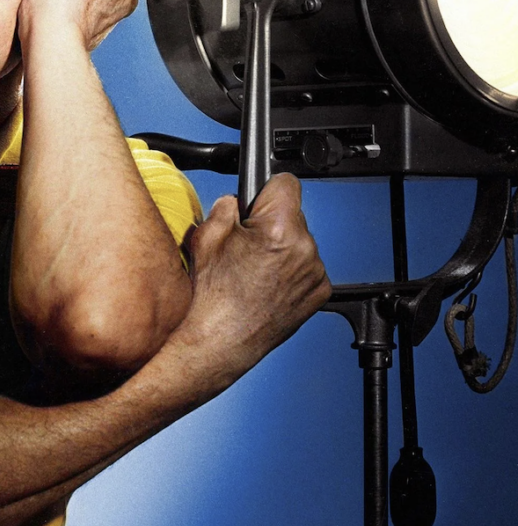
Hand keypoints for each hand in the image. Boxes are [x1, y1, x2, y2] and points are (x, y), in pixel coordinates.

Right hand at [176, 174, 330, 392]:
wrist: (219, 342)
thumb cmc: (211, 295)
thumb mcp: (207, 234)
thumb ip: (227, 205)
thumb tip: (238, 200)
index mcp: (280, 230)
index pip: (287, 183)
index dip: (267, 190)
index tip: (259, 201)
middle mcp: (305, 250)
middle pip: (292, 215)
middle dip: (272, 222)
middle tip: (247, 244)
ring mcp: (314, 273)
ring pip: (299, 242)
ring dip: (282, 248)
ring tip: (254, 269)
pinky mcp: (318, 293)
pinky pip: (306, 267)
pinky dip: (290, 271)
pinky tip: (266, 284)